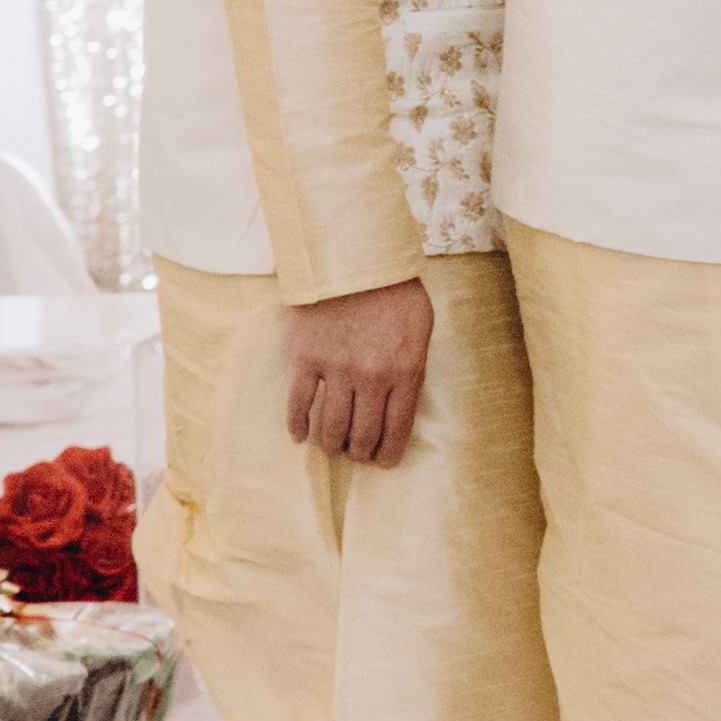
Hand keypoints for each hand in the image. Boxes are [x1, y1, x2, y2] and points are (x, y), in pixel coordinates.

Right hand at [281, 276, 433, 466]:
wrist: (353, 257)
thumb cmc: (394, 291)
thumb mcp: (422, 328)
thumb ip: (414, 368)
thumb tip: (403, 404)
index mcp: (407, 370)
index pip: (398, 430)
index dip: (389, 454)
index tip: (383, 462)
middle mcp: (372, 377)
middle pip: (363, 436)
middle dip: (360, 454)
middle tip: (357, 456)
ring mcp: (337, 370)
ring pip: (331, 428)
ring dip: (332, 446)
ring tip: (334, 447)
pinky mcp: (306, 360)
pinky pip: (299, 406)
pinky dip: (298, 427)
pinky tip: (301, 436)